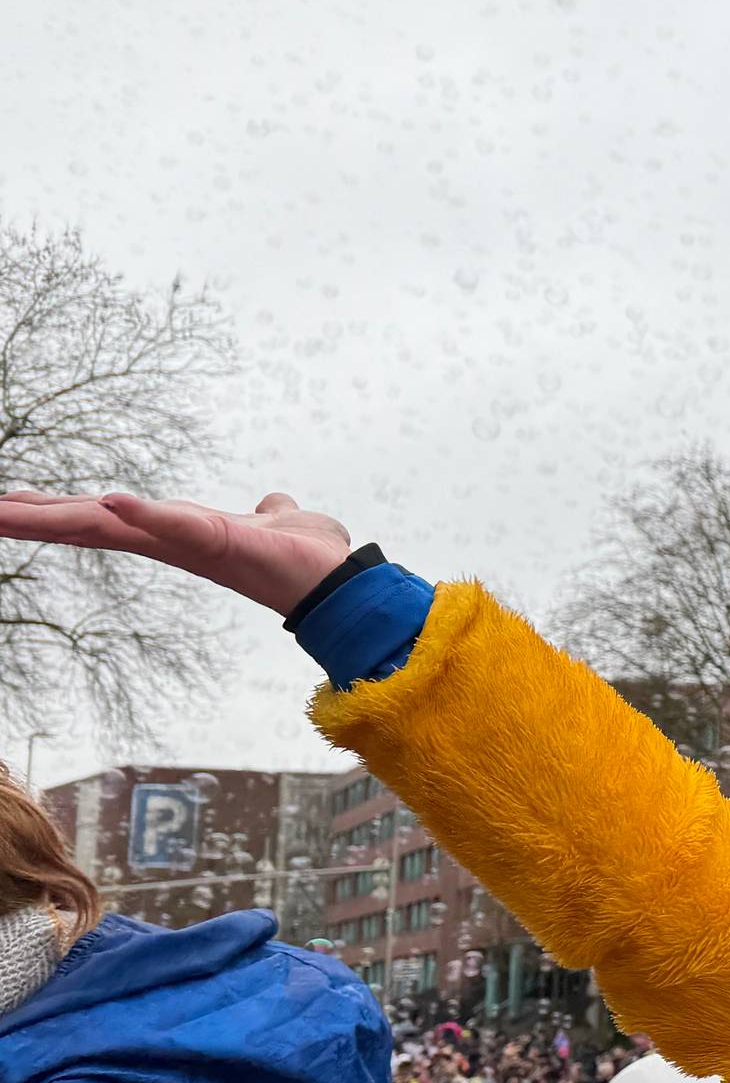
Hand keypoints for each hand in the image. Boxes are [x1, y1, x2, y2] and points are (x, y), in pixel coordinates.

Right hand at [0, 491, 351, 614]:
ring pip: (112, 527)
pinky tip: (107, 502)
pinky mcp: (222, 541)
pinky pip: (177, 526)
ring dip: (58, 517)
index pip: (101, 519)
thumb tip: (275, 506)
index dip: (53, 511)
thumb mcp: (278, 523)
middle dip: (31, 518)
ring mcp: (191, 543)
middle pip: (87, 524)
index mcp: (176, 531)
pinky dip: (145, 514)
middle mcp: (173, 540)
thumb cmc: (305, 555)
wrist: (342, 580)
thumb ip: (269, 514)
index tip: (3, 505)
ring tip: (5, 508)